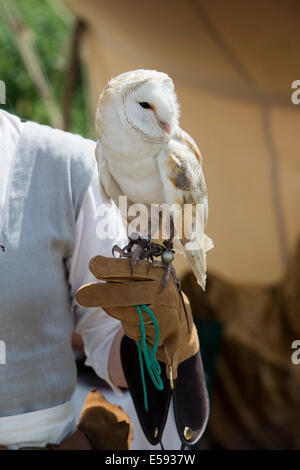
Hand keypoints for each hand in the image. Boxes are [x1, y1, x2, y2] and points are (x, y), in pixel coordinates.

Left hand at [76, 255, 198, 382]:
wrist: (179, 328)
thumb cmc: (154, 299)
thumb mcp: (146, 283)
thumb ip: (126, 276)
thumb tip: (96, 266)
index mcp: (158, 273)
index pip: (133, 269)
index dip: (112, 267)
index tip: (93, 264)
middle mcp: (164, 290)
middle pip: (127, 293)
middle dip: (101, 294)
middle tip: (80, 295)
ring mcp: (164, 312)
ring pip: (127, 314)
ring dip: (116, 311)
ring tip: (124, 307)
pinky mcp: (161, 331)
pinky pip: (134, 329)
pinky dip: (130, 327)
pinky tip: (140, 324)